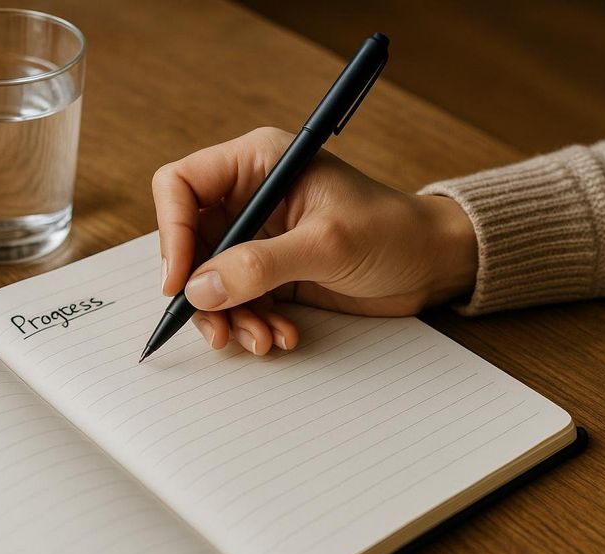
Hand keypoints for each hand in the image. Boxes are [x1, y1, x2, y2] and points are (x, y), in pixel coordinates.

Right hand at [152, 127, 477, 354]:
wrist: (432, 263)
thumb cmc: (393, 231)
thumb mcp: (326, 244)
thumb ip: (260, 265)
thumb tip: (200, 289)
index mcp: (257, 164)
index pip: (181, 186)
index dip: (172, 232)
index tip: (179, 281)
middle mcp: (249, 198)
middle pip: (188, 242)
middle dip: (201, 290)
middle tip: (218, 327)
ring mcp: (257, 238)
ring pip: (208, 280)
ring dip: (228, 317)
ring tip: (261, 338)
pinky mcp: (269, 272)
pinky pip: (236, 302)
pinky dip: (251, 324)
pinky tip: (281, 336)